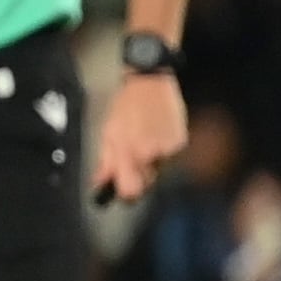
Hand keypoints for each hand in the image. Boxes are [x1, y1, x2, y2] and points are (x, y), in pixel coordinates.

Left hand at [94, 69, 187, 205]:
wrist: (150, 85)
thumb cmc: (125, 108)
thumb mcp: (108, 134)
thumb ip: (105, 163)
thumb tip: (99, 186)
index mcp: (130, 153)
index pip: (130, 192)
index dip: (124, 196)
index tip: (118, 194)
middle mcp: (152, 155)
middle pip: (146, 185)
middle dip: (136, 179)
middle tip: (128, 163)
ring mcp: (170, 150)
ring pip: (158, 171)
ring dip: (149, 164)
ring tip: (142, 141)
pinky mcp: (181, 143)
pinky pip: (169, 158)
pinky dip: (161, 153)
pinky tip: (155, 135)